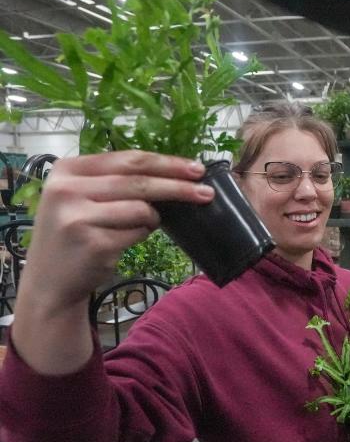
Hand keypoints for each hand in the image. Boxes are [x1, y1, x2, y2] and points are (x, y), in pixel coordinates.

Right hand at [10, 151, 213, 374]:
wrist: (49, 282)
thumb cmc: (74, 234)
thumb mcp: (83, 198)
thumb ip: (117, 183)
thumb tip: (176, 175)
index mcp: (68, 169)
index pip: (130, 159)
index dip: (167, 163)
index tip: (197, 168)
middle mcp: (67, 190)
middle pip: (140, 182)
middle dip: (179, 187)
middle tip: (207, 192)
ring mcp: (77, 217)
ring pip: (142, 209)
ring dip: (152, 219)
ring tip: (138, 226)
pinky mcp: (92, 244)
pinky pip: (136, 234)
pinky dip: (139, 236)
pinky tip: (120, 242)